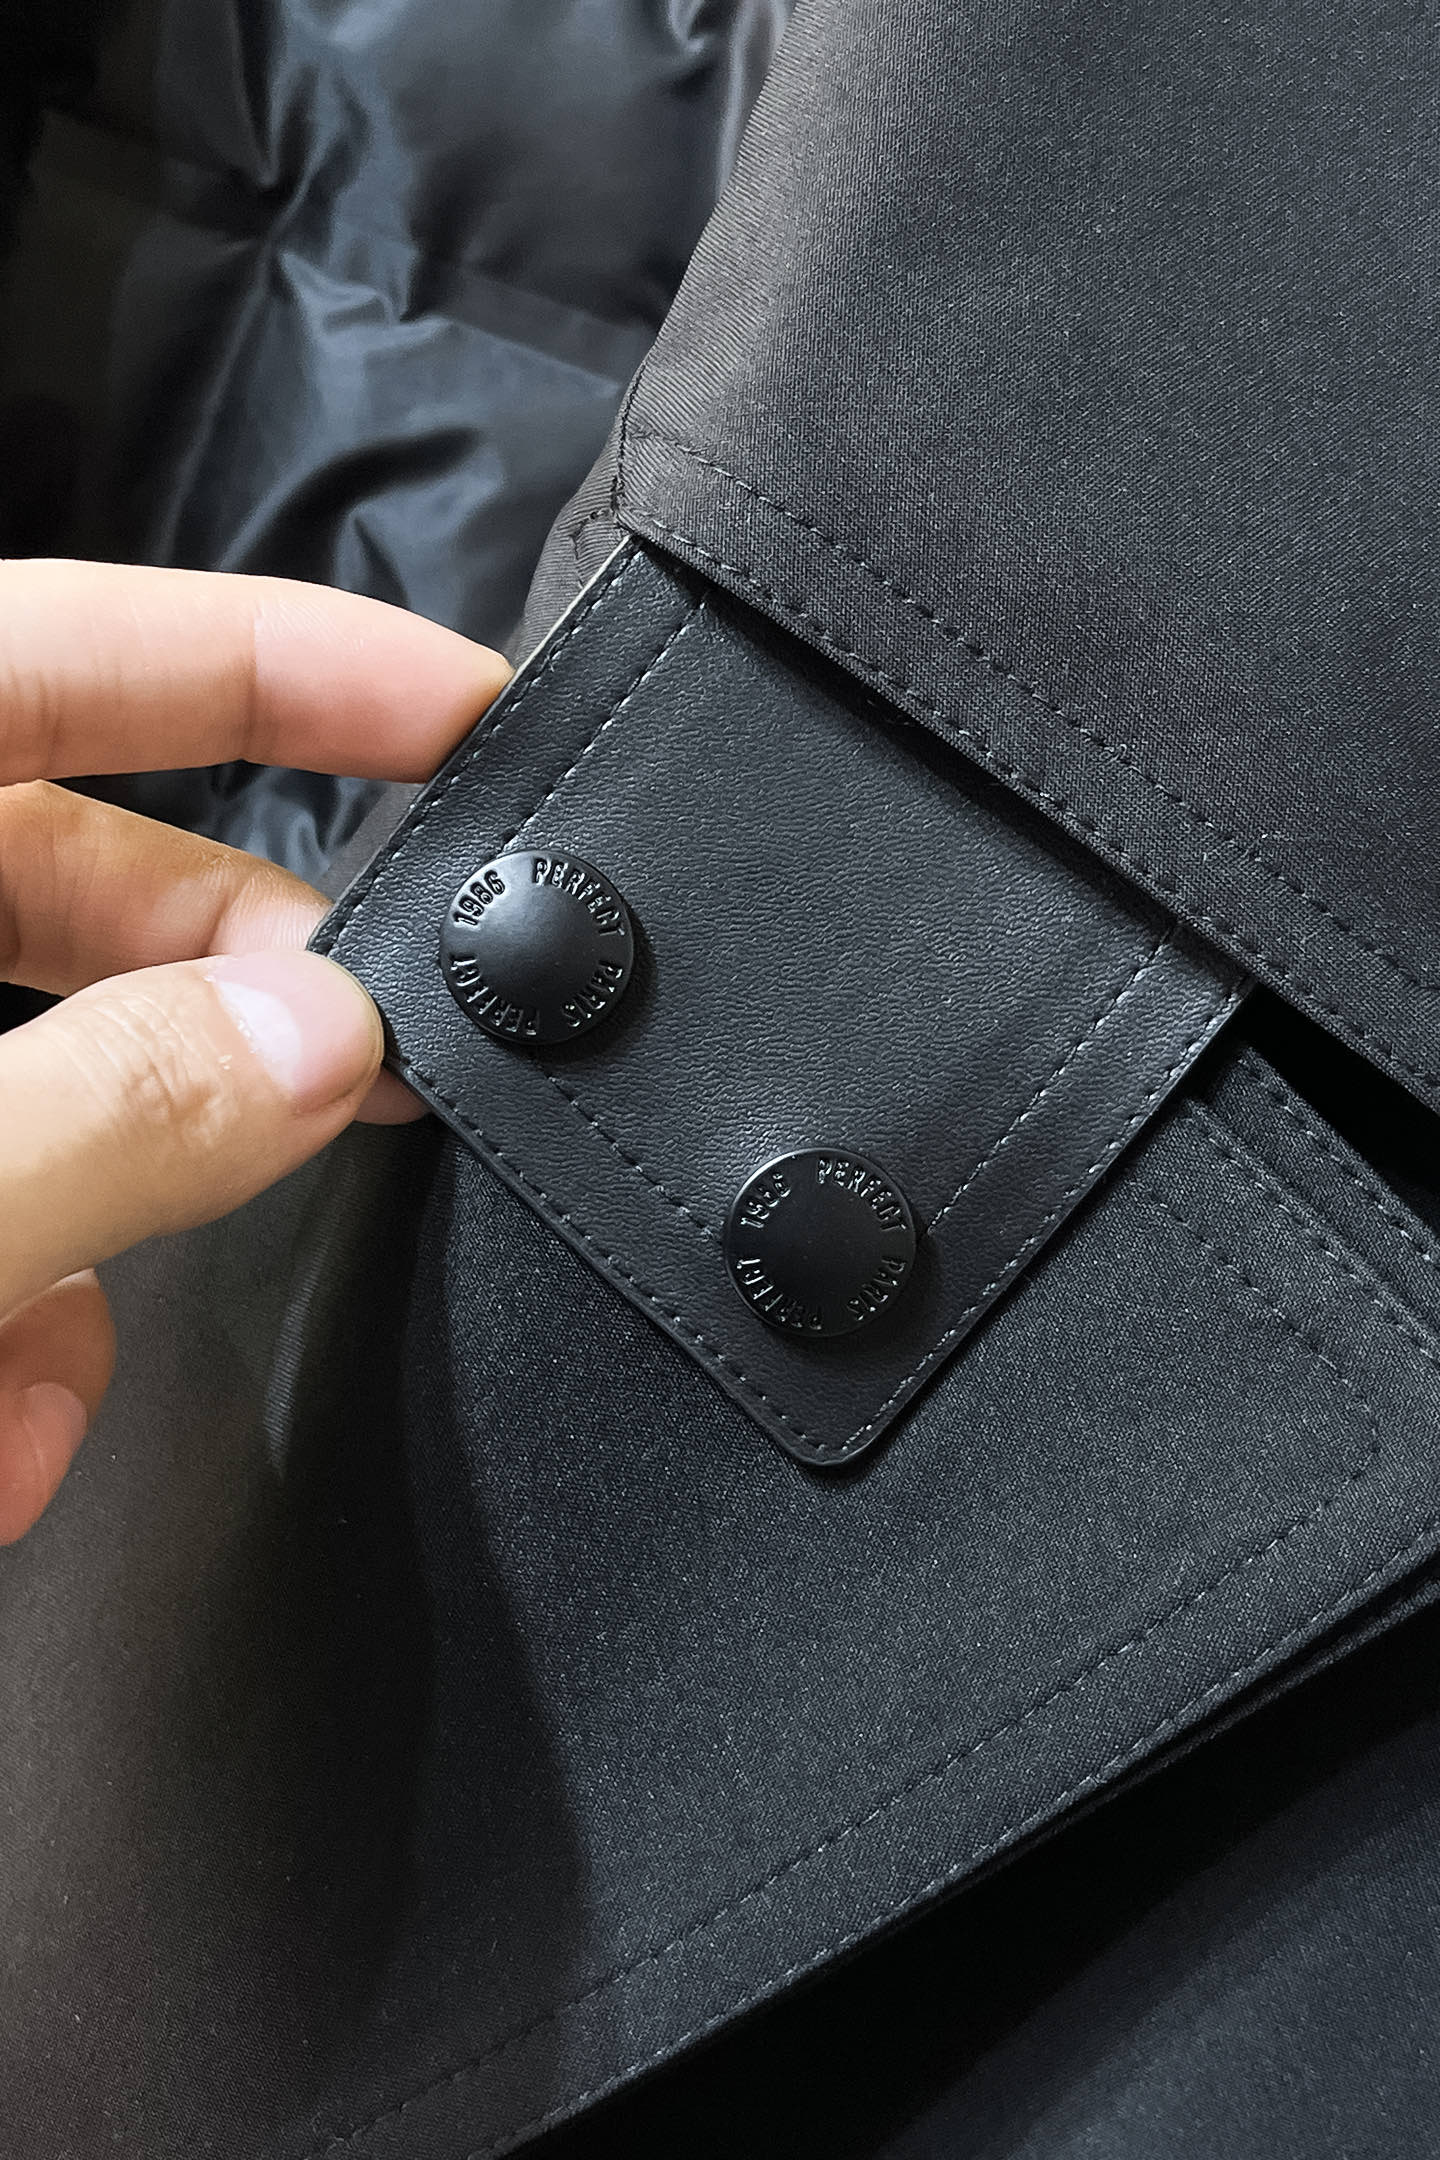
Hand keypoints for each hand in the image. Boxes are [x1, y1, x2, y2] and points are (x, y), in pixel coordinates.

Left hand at [0, 560, 509, 1542]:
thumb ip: (103, 1109)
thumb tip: (310, 1042)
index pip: (53, 647)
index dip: (271, 654)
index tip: (459, 707)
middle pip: (71, 880)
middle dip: (226, 1004)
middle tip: (385, 1059)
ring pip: (35, 1099)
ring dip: (78, 1267)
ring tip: (27, 1423)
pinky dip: (10, 1349)